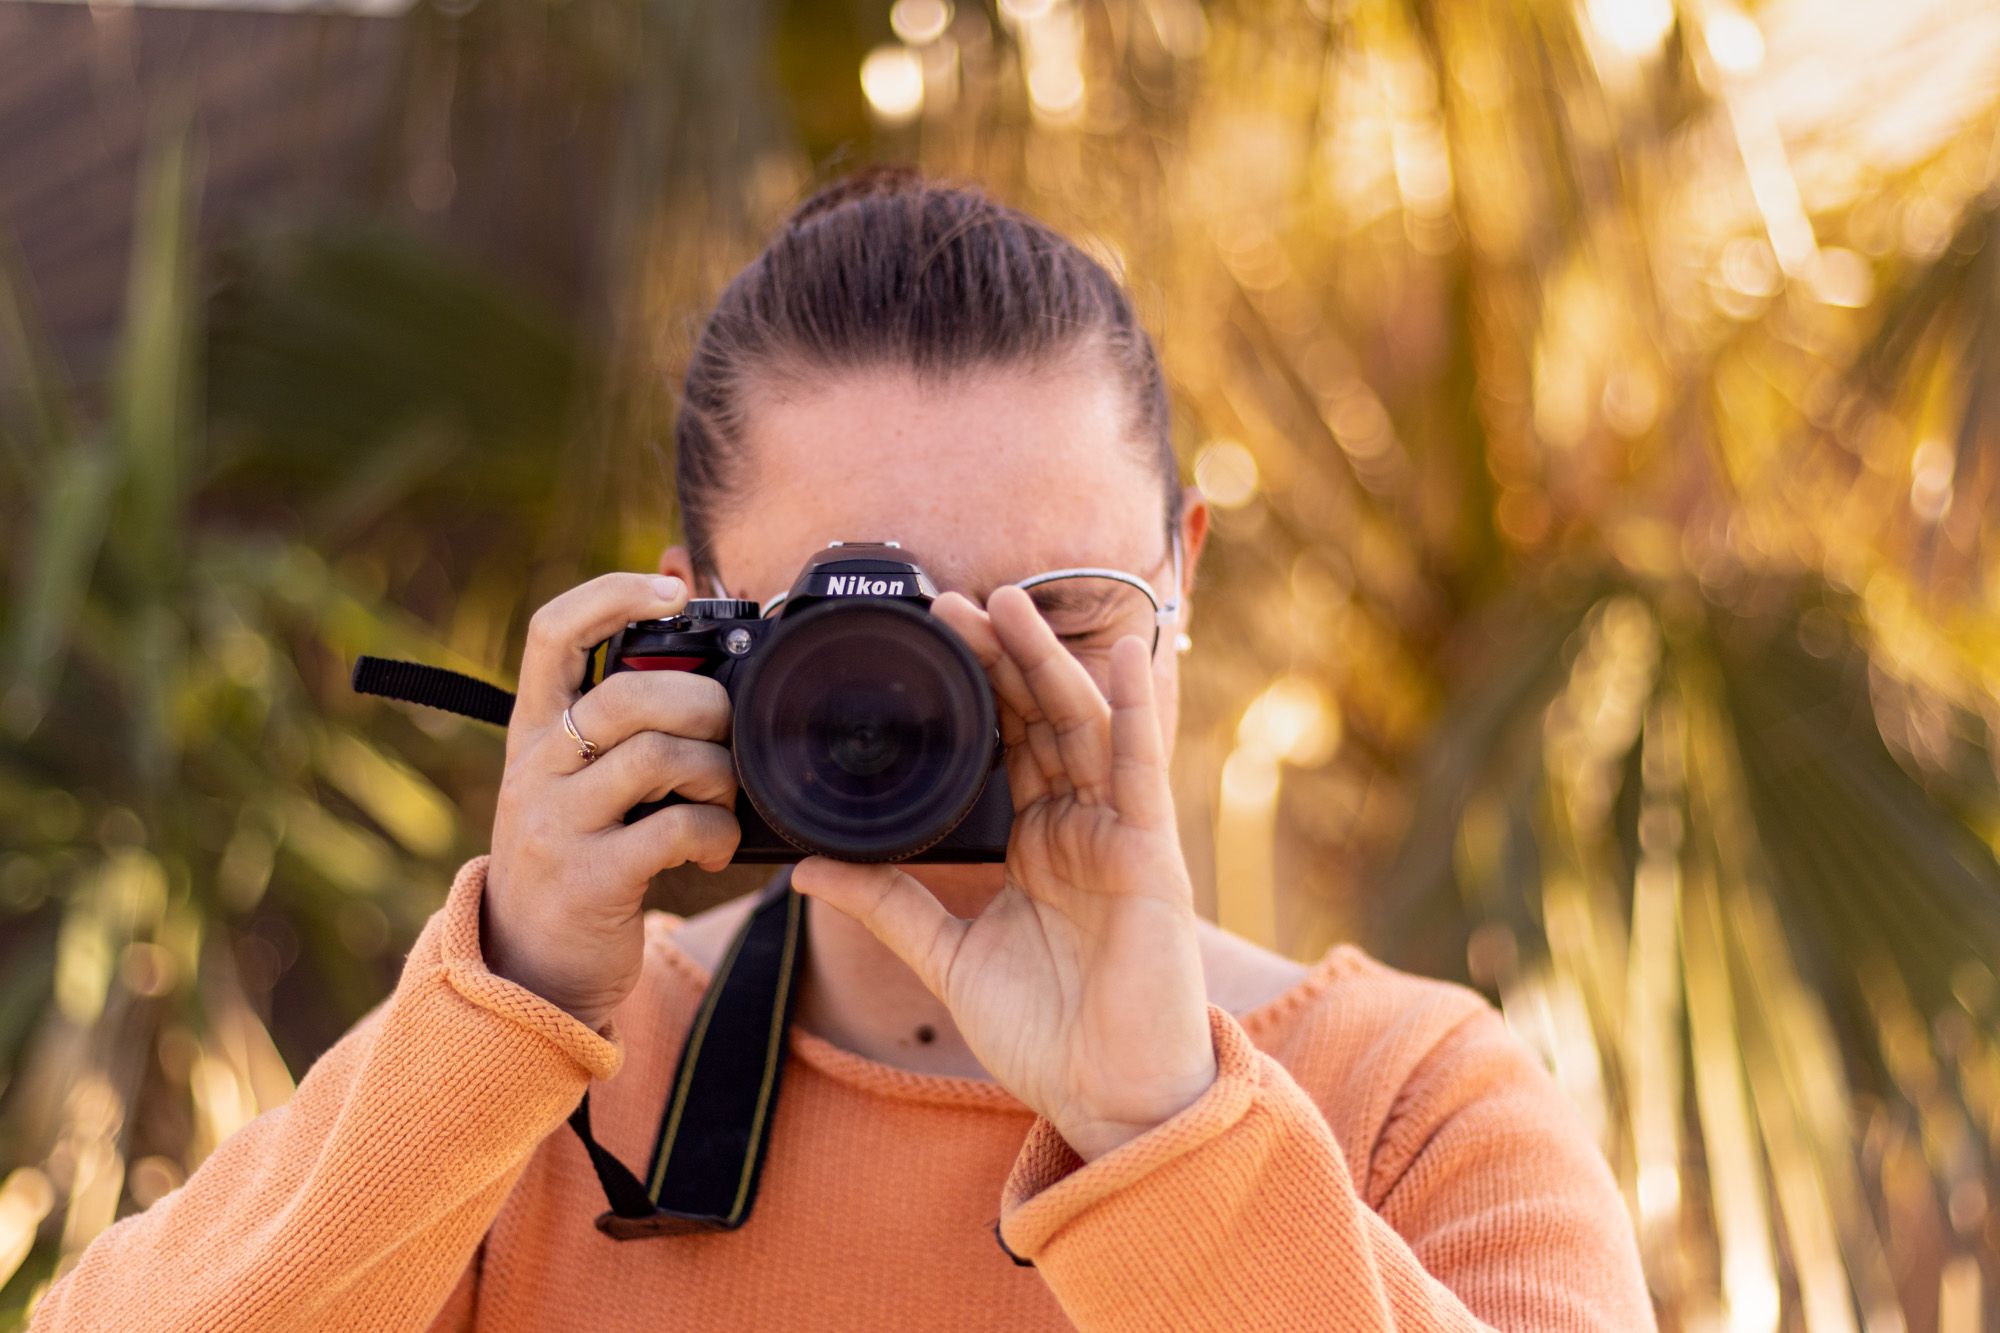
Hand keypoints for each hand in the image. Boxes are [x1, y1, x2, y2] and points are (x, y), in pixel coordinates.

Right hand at [483, 573, 741, 1030]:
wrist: (527, 969)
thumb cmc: (577, 855)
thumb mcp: (577, 779)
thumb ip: (622, 714)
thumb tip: (681, 591)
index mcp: (533, 731)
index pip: (552, 633)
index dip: (610, 593)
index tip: (670, 586)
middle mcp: (535, 769)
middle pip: (627, 696)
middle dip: (703, 704)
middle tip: (728, 734)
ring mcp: (554, 825)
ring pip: (656, 756)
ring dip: (717, 771)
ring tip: (725, 798)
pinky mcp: (588, 880)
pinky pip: (673, 829)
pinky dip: (714, 831)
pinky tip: (714, 848)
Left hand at [791, 585, 1215, 1160]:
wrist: (1105, 1099)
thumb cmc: (1045, 1035)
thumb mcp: (947, 958)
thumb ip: (887, 905)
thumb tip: (807, 868)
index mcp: (1036, 844)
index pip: (1004, 744)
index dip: (972, 689)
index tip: (927, 638)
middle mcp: (1078, 826)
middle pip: (1038, 720)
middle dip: (998, 658)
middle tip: (951, 603)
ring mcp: (1117, 835)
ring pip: (1083, 727)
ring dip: (1048, 662)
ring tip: (1007, 604)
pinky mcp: (1151, 855)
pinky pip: (1144, 769)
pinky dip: (1136, 710)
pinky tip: (1122, 656)